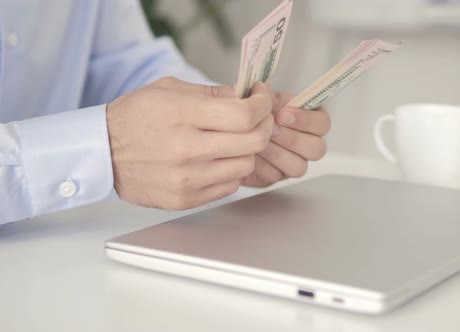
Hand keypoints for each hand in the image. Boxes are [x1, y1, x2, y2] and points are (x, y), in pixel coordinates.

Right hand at [106, 77, 273, 209]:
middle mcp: (186, 149)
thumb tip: (246, 96)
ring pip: (246, 165)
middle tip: (259, 118)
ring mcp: (187, 178)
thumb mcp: (169, 89)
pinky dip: (231, 171)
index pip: (244, 115)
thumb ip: (212, 94)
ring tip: (234, 140)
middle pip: (254, 141)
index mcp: (182, 115)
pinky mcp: (185, 199)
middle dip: (265, 125)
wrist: (102, 153)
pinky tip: (218, 159)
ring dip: (248, 150)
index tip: (262, 98)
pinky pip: (229, 186)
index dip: (263, 105)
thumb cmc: (134, 117)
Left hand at [240, 91, 330, 187]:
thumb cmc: (246, 110)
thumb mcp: (254, 95)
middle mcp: (306, 143)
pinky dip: (261, 165)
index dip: (306, 120)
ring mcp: (293, 162)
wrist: (226, 131)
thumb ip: (264, 94)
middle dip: (291, 139)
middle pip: (317, 148)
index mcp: (308, 119)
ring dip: (277, 153)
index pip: (323, 123)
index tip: (281, 114)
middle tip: (270, 130)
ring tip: (257, 142)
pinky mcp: (276, 176)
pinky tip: (249, 154)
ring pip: (299, 166)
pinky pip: (276, 176)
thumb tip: (265, 92)